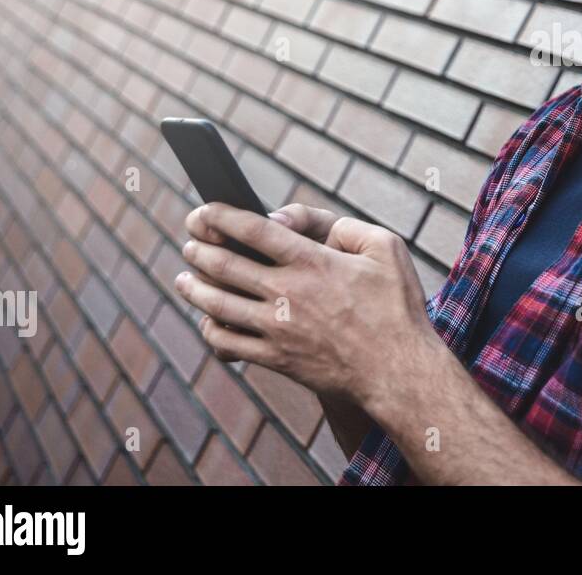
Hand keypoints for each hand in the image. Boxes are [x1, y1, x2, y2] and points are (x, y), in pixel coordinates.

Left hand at [176, 203, 441, 411]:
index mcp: (313, 262)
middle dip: (199, 250)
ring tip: (184, 278)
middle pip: (225, 265)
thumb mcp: (386, 248)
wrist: (397, 370)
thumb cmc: (396, 306)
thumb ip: (343, 226)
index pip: (253, 230)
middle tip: (189, 243)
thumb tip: (301, 225)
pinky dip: (210, 329)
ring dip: (193, 288)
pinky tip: (207, 320)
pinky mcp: (276, 358)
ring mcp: (278, 329)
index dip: (220, 217)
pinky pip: (228, 343)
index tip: (203, 212)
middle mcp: (288, 293)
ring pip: (217, 305)